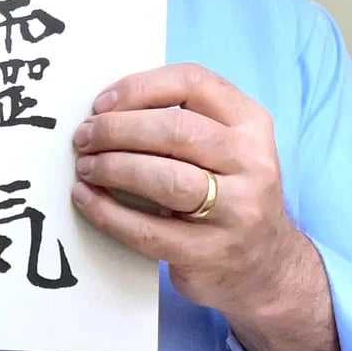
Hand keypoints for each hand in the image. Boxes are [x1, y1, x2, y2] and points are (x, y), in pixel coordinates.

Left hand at [71, 63, 301, 318]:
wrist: (267, 267)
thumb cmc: (228, 192)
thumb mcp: (224, 146)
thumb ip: (182, 121)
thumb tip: (106, 110)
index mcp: (250, 124)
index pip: (193, 83)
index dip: (139, 88)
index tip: (101, 103)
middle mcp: (251, 163)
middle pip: (175, 131)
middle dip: (117, 130)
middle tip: (84, 138)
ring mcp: (236, 212)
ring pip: (164, 179)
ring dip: (112, 167)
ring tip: (85, 167)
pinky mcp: (210, 254)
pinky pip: (148, 230)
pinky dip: (108, 213)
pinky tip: (86, 199)